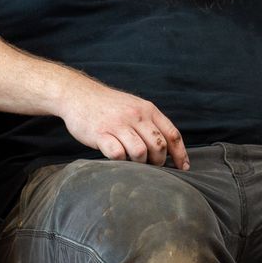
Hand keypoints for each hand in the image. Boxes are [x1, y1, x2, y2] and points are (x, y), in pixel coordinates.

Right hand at [57, 76, 188, 167]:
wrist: (78, 94)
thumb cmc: (109, 106)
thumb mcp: (135, 107)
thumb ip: (150, 123)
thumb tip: (169, 149)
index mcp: (148, 110)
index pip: (172, 134)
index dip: (180, 154)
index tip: (183, 168)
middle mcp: (135, 116)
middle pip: (159, 146)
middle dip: (158, 161)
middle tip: (151, 166)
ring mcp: (117, 124)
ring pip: (140, 152)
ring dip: (139, 163)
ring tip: (132, 162)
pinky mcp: (100, 134)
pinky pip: (117, 154)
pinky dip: (120, 161)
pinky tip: (117, 158)